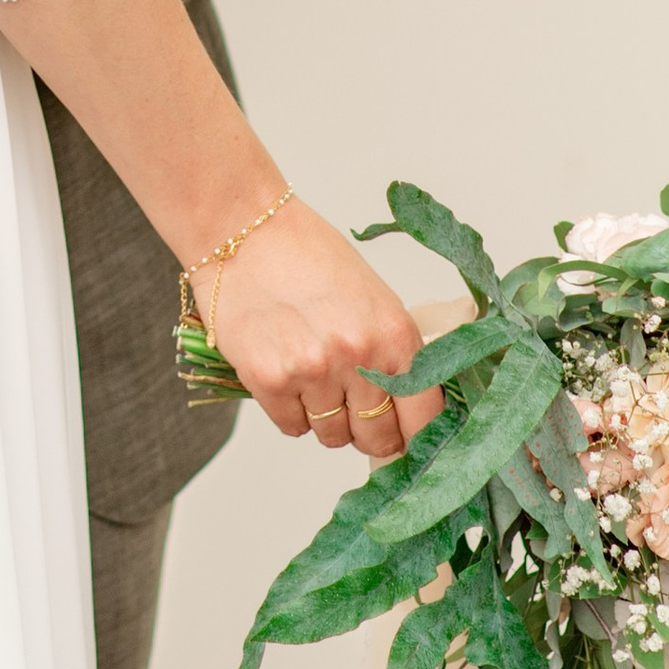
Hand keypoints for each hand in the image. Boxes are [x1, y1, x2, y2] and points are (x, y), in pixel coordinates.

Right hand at [199, 202, 441, 462]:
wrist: (244, 228)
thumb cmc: (308, 256)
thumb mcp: (373, 299)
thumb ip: (393, 354)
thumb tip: (406, 411)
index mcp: (395, 334)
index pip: (425, 418)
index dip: (415, 437)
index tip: (406, 441)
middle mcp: (359, 356)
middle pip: (377, 438)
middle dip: (367, 430)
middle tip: (352, 407)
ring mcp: (313, 370)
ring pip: (332, 436)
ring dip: (325, 418)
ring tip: (311, 375)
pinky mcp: (269, 379)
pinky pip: (292, 427)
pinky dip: (291, 411)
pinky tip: (285, 374)